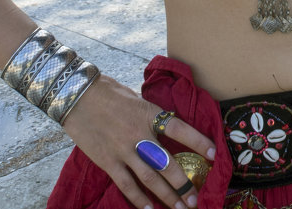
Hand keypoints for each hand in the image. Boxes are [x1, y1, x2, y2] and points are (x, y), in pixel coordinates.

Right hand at [62, 76, 215, 208]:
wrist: (77, 96)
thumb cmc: (110, 93)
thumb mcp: (138, 100)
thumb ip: (153, 116)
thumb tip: (170, 127)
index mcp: (150, 114)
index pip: (180, 130)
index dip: (198, 141)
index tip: (213, 154)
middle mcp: (139, 135)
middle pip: (167, 164)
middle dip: (183, 185)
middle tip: (195, 199)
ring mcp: (123, 150)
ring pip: (150, 179)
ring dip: (167, 196)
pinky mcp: (107, 162)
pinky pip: (126, 184)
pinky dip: (138, 200)